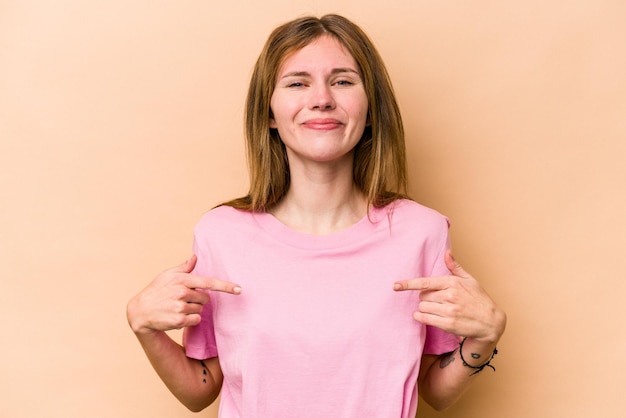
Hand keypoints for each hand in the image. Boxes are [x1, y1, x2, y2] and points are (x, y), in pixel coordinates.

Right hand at [127, 255, 241, 333]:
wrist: (139, 311)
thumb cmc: (155, 291)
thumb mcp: (167, 275)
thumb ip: (184, 268)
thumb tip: (195, 257)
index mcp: (182, 279)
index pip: (209, 282)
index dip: (226, 286)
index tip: (239, 290)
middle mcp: (182, 292)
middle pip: (205, 298)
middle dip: (198, 300)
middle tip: (182, 300)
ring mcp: (180, 307)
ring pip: (200, 310)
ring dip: (192, 311)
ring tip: (176, 308)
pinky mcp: (179, 320)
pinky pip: (195, 320)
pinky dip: (190, 320)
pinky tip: (177, 317)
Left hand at [393, 251, 505, 343]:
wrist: (491, 322)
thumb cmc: (479, 299)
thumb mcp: (470, 280)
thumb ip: (455, 267)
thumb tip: (447, 252)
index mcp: (452, 283)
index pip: (425, 282)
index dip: (407, 284)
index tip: (395, 286)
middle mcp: (449, 296)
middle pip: (422, 296)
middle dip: (425, 297)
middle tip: (437, 300)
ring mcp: (449, 311)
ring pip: (422, 307)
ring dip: (424, 308)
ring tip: (437, 309)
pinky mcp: (448, 324)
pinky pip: (425, 319)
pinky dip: (421, 317)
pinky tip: (426, 316)